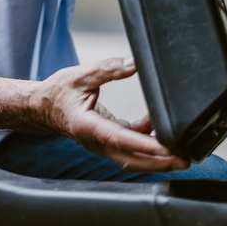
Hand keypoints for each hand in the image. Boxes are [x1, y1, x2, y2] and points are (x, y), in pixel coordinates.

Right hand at [29, 57, 188, 171]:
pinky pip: (131, 148)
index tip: (166, 147)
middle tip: (185, 158)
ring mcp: (101, 145)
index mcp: (86, 125)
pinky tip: (156, 126)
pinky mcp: (107, 142)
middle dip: (160, 162)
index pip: (119, 138)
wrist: (41, 107)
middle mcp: (95, 141)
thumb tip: (134, 63)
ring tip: (181, 151)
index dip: (144, 145)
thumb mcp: (79, 75)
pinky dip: (147, 142)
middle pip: (131, 160)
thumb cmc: (57, 92)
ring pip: (133, 159)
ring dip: (157, 158)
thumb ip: (108, 69)